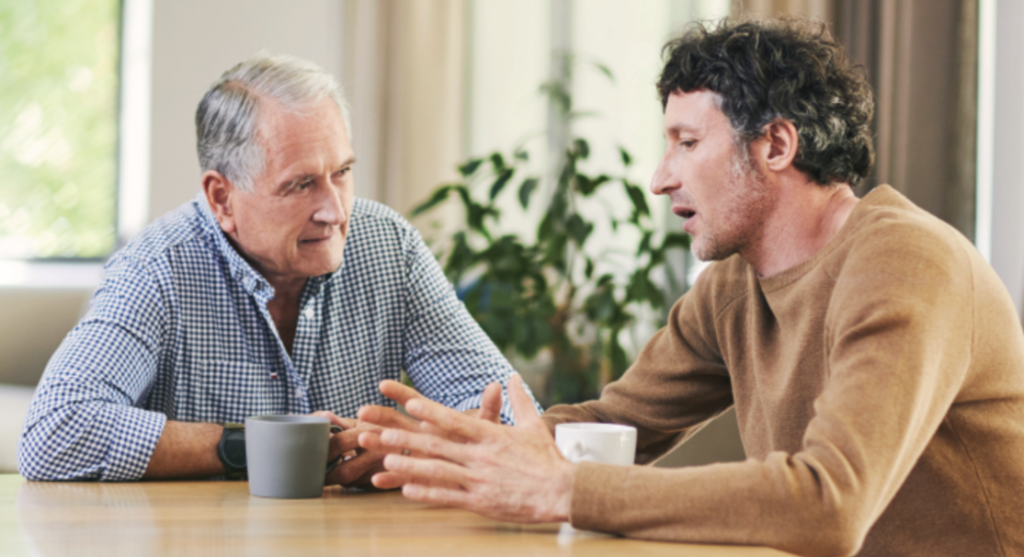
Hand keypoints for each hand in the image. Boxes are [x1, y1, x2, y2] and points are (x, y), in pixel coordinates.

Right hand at [314, 383, 504, 488]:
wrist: (484, 471)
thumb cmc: (481, 444)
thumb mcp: (486, 427)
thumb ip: (489, 408)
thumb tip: (497, 385)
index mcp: (434, 420)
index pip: (414, 402)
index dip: (399, 393)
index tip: (383, 384)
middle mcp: (420, 436)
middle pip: (395, 423)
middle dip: (378, 416)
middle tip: (362, 411)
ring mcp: (416, 455)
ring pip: (391, 448)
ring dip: (376, 444)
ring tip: (363, 439)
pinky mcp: (417, 477)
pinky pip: (400, 478)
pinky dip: (389, 479)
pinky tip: (376, 481)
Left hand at [357, 374, 574, 522]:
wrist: (561, 491)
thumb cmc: (546, 459)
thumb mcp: (533, 425)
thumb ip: (518, 400)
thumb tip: (512, 376)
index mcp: (492, 436)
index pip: (455, 420)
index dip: (431, 411)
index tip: (409, 402)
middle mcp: (481, 456)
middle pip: (438, 445)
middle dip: (407, 439)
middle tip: (381, 433)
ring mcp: (479, 479)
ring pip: (438, 471)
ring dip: (410, 466)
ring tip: (386, 462)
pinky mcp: (480, 502)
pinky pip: (448, 496)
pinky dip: (427, 493)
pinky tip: (406, 490)